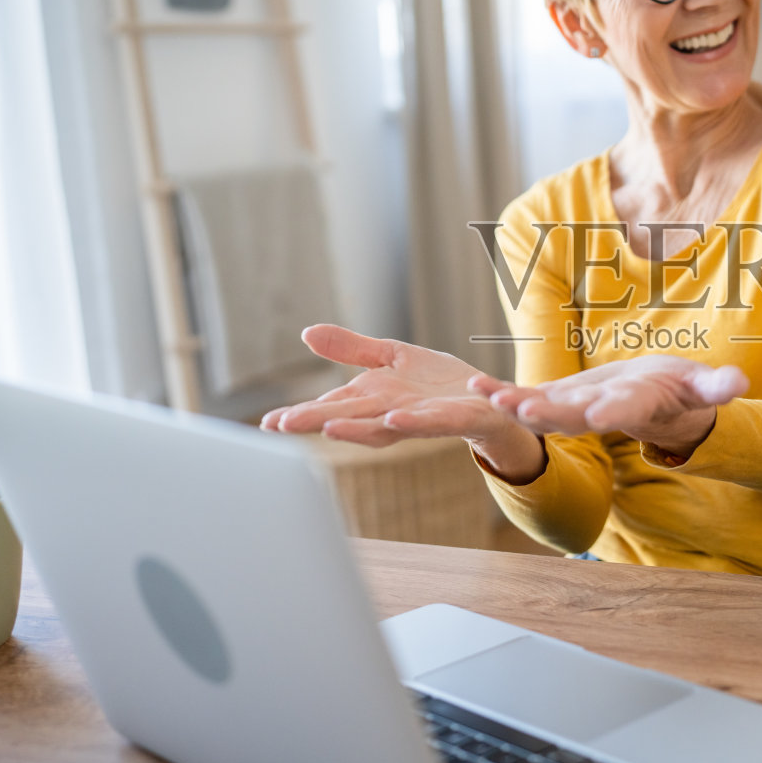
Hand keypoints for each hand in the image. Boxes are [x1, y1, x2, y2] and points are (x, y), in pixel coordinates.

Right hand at [260, 326, 542, 480]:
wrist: (493, 403)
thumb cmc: (440, 386)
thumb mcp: (392, 359)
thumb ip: (353, 350)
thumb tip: (306, 333)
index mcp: (377, 399)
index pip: (332, 406)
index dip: (301, 414)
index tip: (268, 423)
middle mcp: (396, 413)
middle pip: (351, 419)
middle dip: (317, 421)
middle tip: (281, 427)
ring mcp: (427, 419)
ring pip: (389, 427)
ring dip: (359, 429)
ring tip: (329, 428)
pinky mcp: (461, 417)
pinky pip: (438, 422)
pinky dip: (416, 421)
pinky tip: (397, 417)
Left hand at [470, 355, 748, 457]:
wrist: (655, 405)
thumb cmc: (681, 392)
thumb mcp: (702, 387)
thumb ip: (716, 387)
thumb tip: (740, 383)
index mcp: (637, 406)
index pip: (626, 410)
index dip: (613, 411)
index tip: (598, 414)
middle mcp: (602, 413)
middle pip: (575, 417)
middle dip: (548, 414)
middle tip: (522, 411)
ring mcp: (576, 411)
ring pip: (544, 411)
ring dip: (516, 406)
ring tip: (490, 398)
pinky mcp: (557, 402)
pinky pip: (526, 398)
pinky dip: (502, 394)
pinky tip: (476, 386)